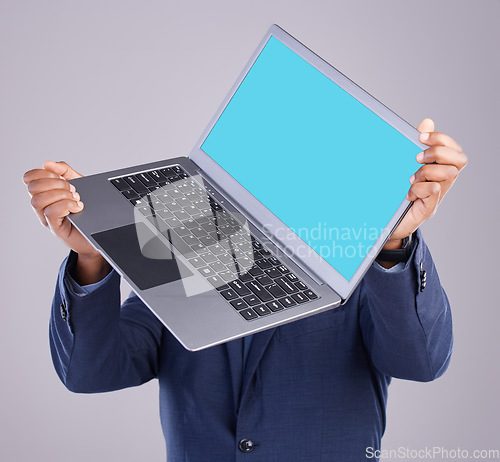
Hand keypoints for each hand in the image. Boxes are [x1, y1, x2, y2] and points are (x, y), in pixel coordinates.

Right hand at [23, 161, 109, 283]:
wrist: (101, 230)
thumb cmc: (88, 209)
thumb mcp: (80, 184)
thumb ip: (65, 172)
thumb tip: (47, 163)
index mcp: (45, 193)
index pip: (30, 178)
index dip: (43, 173)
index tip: (62, 177)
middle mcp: (43, 206)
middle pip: (32, 187)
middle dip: (55, 183)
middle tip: (73, 189)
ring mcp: (47, 219)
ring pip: (38, 200)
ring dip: (60, 195)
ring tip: (76, 199)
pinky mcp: (56, 229)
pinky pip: (50, 212)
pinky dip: (66, 205)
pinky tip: (78, 207)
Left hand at [384, 118, 467, 248]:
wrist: (383, 225)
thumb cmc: (394, 196)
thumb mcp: (402, 168)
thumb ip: (413, 146)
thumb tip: (427, 121)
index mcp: (437, 171)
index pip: (455, 150)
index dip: (442, 139)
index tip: (421, 136)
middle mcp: (442, 183)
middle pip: (460, 159)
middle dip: (439, 152)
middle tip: (417, 157)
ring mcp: (436, 197)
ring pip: (449, 173)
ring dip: (428, 171)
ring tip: (411, 178)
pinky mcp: (427, 209)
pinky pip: (435, 190)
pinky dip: (421, 187)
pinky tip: (408, 193)